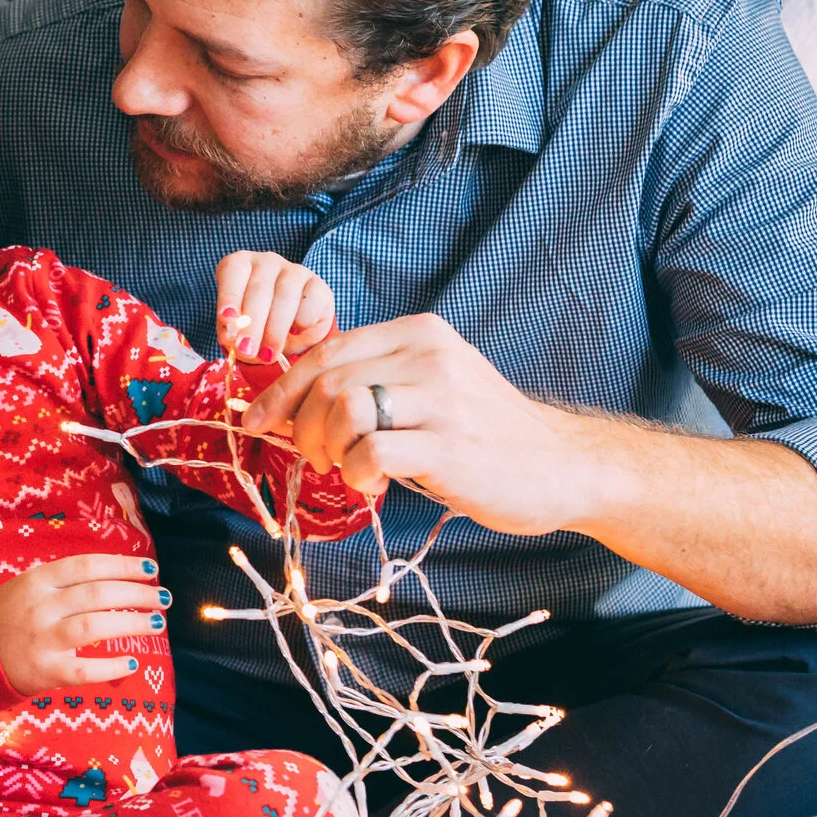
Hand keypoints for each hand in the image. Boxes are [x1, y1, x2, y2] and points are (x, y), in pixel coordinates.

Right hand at [0, 553, 170, 694]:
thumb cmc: (8, 616)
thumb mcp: (28, 586)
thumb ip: (65, 582)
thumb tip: (117, 576)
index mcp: (37, 581)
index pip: (88, 566)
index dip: (123, 566)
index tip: (151, 569)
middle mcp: (41, 607)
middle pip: (98, 594)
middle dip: (137, 593)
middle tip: (163, 597)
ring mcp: (43, 640)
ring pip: (95, 627)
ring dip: (131, 623)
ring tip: (156, 623)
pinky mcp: (45, 672)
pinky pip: (85, 670)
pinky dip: (111, 667)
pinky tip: (131, 662)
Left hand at [213, 251, 335, 362]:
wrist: (291, 334)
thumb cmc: (256, 327)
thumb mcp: (237, 329)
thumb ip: (230, 330)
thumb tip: (230, 337)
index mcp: (241, 264)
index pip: (233, 270)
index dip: (229, 295)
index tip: (227, 319)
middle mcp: (267, 262)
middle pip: (259, 288)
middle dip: (252, 323)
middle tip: (247, 350)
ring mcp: (295, 270)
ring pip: (285, 294)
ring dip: (275, 328)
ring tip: (268, 354)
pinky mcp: (318, 285)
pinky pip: (311, 300)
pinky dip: (302, 320)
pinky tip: (295, 333)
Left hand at [238, 313, 594, 533]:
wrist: (562, 466)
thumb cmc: (483, 432)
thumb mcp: (430, 386)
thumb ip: (373, 380)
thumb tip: (291, 401)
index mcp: (419, 334)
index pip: (325, 352)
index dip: (279, 390)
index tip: (255, 420)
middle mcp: (430, 356)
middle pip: (326, 381)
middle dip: (300, 426)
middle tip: (313, 457)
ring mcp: (443, 400)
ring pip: (343, 409)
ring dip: (327, 448)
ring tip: (346, 468)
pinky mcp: (450, 446)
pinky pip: (372, 450)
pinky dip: (356, 472)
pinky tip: (371, 482)